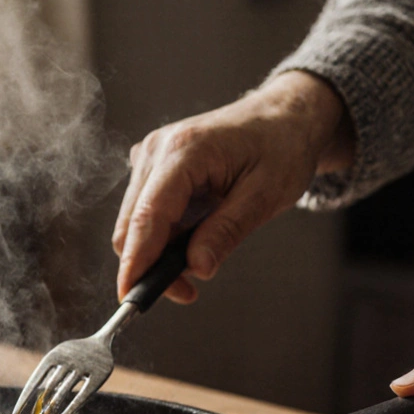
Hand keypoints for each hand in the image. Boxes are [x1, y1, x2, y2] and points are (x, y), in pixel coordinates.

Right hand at [113, 71, 353, 302]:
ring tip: (197, 266)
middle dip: (149, 266)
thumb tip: (197, 268)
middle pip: (132, 224)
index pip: (149, 215)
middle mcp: (157, 149)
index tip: (130, 297)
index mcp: (184, 150)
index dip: (137, 261)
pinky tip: (192, 241)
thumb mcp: (265, 195)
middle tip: (187, 292)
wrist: (283, 116)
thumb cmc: (281, 147)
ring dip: (156, 253)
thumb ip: (227, 231)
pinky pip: (144, 211)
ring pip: (135, 221)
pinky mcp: (153, 166)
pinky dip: (160, 236)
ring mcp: (151, 155)